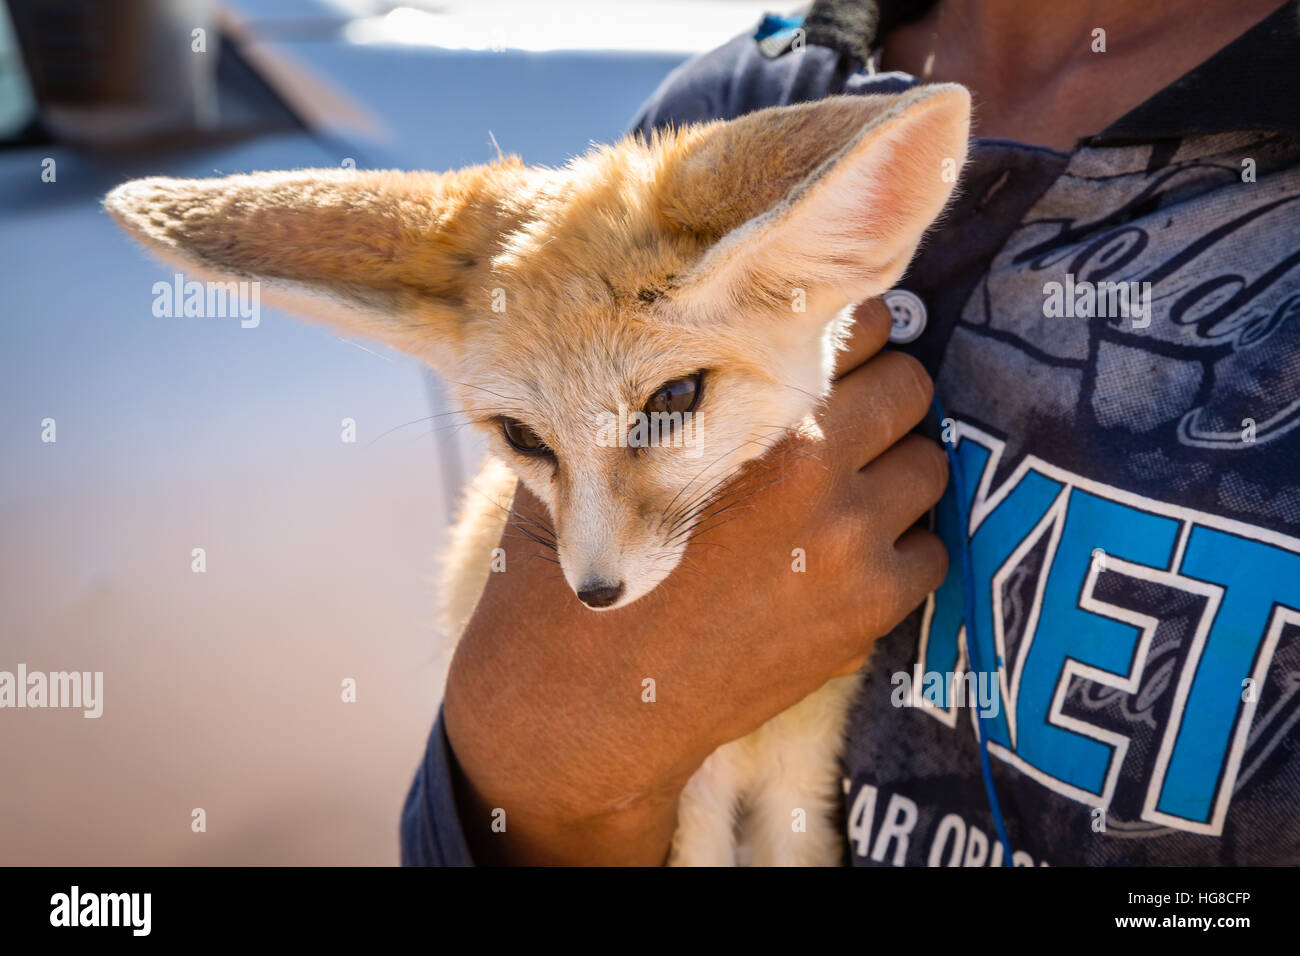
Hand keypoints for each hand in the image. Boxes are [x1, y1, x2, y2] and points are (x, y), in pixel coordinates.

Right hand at [442, 299, 949, 863]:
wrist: (586, 701)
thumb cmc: (579, 567)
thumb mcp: (603, 459)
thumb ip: (668, 395)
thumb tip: (703, 339)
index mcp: (756, 416)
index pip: (861, 325)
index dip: (846, 333)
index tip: (830, 351)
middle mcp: (820, 471)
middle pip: (913, 387)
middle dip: (881, 395)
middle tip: (843, 418)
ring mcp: (853, 545)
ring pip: (929, 466)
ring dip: (894, 469)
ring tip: (842, 489)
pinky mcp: (869, 614)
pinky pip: (932, 551)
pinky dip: (900, 548)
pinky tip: (844, 556)